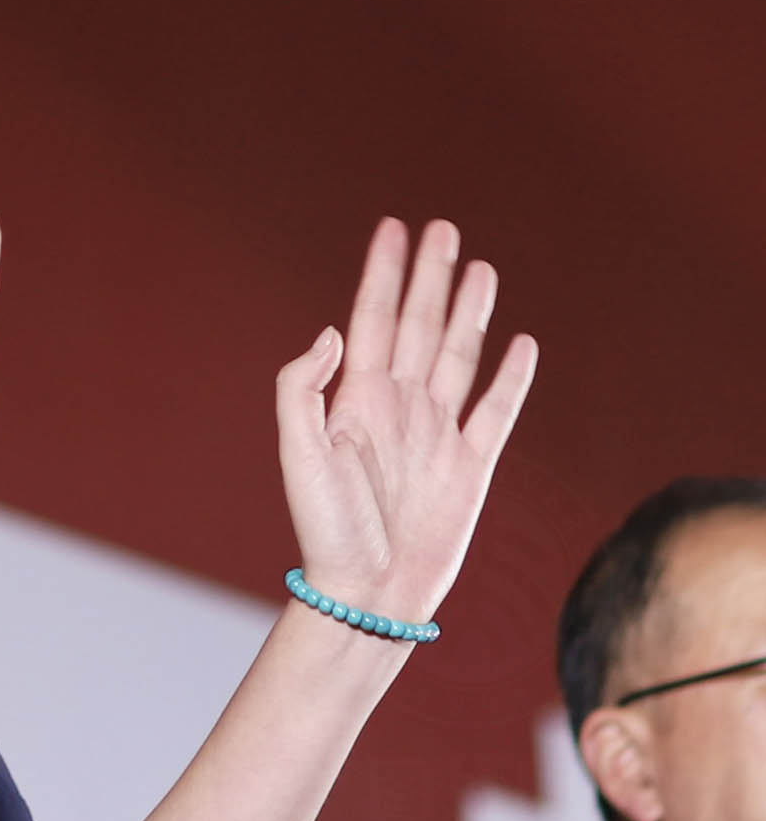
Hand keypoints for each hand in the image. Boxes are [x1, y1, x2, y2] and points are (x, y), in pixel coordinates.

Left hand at [276, 218, 538, 621]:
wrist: (368, 592)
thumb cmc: (326, 530)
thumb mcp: (300, 453)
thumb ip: (304, 389)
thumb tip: (333, 331)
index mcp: (356, 399)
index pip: (372, 318)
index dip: (382, 273)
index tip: (392, 228)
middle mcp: (399, 407)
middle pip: (420, 324)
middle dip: (430, 276)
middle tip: (442, 227)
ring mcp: (437, 434)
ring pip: (459, 355)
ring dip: (469, 311)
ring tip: (480, 267)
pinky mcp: (472, 466)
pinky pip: (496, 411)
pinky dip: (510, 376)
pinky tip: (520, 342)